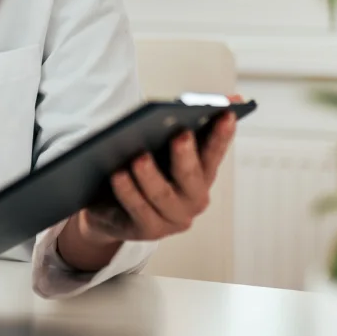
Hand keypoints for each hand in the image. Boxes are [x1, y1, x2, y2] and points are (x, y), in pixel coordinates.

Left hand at [57, 106, 238, 272]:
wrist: (110, 210)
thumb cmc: (140, 173)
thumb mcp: (157, 150)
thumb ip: (173, 128)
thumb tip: (187, 105)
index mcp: (201, 174)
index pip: (214, 151)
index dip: (222, 134)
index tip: (226, 113)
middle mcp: (193, 198)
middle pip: (191, 176)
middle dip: (186, 154)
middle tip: (181, 134)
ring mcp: (173, 217)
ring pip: (162, 195)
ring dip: (151, 175)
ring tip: (139, 157)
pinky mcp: (149, 230)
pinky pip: (138, 209)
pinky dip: (128, 191)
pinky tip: (118, 175)